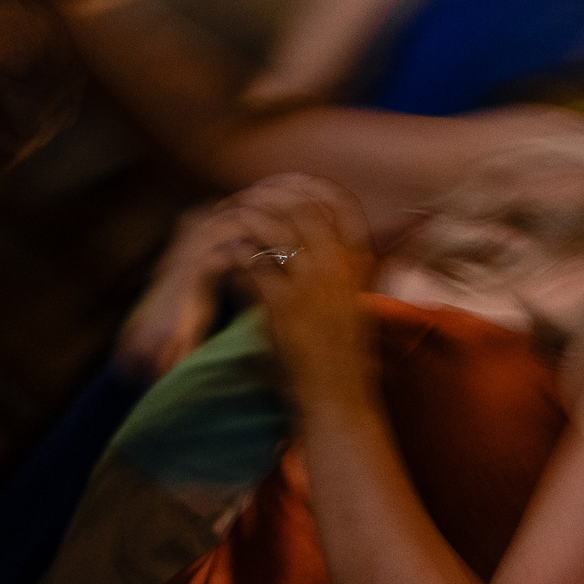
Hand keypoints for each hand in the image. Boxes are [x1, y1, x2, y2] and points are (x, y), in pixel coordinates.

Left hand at [208, 173, 376, 403]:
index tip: (285, 186)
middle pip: (301, 207)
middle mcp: (338, 267)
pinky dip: (233, 255)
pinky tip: (223, 258)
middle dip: (269, 197)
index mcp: (360, 264)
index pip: (339, 205)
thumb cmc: (344, 356)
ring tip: (228, 222)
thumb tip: (348, 246)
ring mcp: (311, 284)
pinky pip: (250, 262)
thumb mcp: (359, 304)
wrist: (338, 397)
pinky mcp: (282, 304)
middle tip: (245, 199)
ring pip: (273, 227)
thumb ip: (353, 271)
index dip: (309, 188)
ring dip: (246, 219)